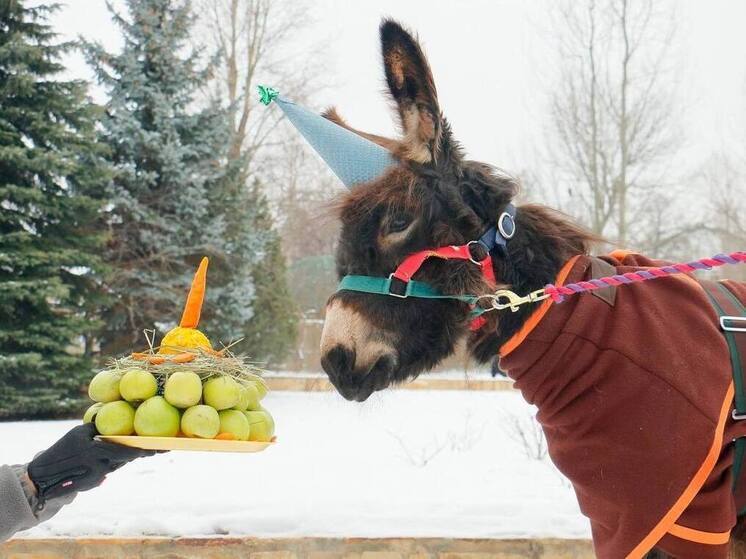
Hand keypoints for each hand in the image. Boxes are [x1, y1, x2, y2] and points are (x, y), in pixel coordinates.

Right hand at [27, 423, 157, 502]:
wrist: (45, 474)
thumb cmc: (63, 448)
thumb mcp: (80, 433)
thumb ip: (99, 428)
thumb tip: (117, 421)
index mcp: (97, 450)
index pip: (125, 452)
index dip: (143, 451)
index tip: (157, 449)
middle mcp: (100, 466)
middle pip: (125, 459)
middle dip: (140, 453)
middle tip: (157, 449)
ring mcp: (98, 477)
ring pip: (117, 464)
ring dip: (125, 458)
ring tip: (139, 450)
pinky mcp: (94, 483)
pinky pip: (108, 470)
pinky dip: (111, 463)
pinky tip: (110, 459)